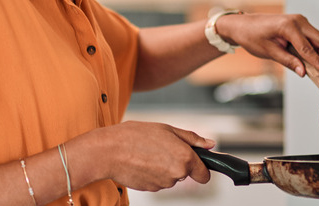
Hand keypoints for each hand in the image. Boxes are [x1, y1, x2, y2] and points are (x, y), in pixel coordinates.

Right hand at [96, 121, 213, 191]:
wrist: (108, 152)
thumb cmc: (135, 136)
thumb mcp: (167, 129)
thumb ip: (191, 139)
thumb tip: (210, 144)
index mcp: (185, 157)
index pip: (204, 175)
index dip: (201, 169)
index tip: (195, 163)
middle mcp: (177, 174)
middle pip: (184, 173)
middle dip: (176, 162)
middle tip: (160, 147)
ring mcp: (163, 184)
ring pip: (170, 177)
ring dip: (163, 167)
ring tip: (147, 152)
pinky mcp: (150, 189)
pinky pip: (157, 181)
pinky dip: (152, 173)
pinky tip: (141, 161)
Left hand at [215, 13, 318, 76]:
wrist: (242, 25)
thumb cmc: (252, 36)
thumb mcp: (268, 52)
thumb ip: (288, 62)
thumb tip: (304, 72)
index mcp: (289, 26)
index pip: (308, 49)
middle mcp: (298, 20)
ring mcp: (300, 20)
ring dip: (318, 54)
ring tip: (308, 67)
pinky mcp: (300, 23)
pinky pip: (312, 37)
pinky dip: (312, 49)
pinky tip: (303, 58)